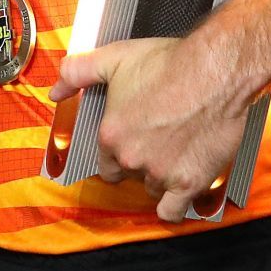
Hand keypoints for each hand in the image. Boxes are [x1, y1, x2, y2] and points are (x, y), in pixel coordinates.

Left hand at [51, 36, 249, 223]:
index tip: (134, 141)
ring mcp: (160, 173)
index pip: (106, 161)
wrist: (215, 72)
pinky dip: (174, 206)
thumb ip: (78, 72)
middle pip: (129, 175)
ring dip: (161, 178)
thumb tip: (55, 91)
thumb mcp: (114, 58)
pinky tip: (179, 191)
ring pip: (152, 189)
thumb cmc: (170, 63)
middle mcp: (131, 158)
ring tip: (177, 154)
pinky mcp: (189, 183)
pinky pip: (173, 212)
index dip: (119, 152)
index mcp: (111, 134)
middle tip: (158, 143)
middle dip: (140, 163)